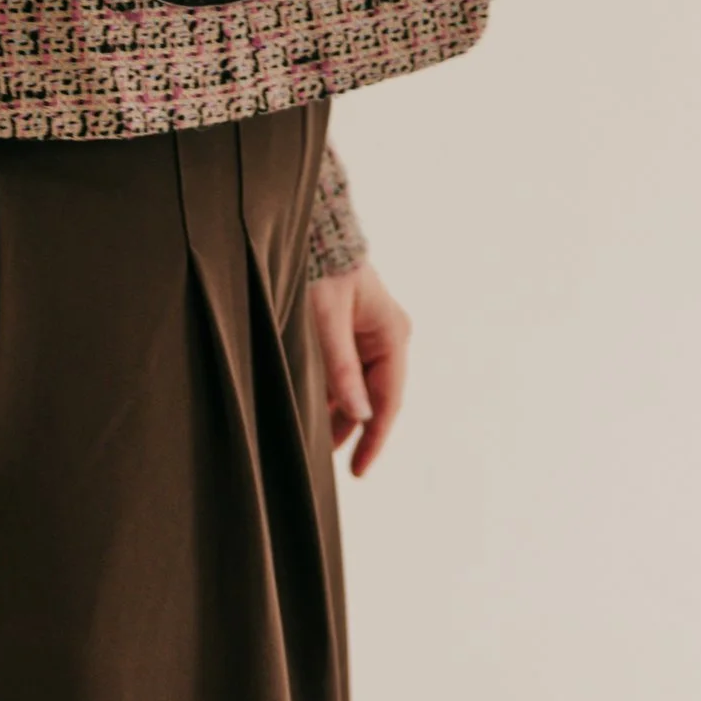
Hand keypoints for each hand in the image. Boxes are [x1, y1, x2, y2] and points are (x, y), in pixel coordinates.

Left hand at [305, 260, 410, 475]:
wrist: (310, 228)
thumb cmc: (318, 267)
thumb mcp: (324, 320)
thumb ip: (340, 368)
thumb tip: (361, 417)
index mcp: (391, 334)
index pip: (388, 401)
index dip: (373, 440)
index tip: (358, 471)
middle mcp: (387, 337)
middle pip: (372, 398)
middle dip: (351, 430)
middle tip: (325, 463)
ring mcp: (370, 335)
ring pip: (357, 388)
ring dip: (337, 413)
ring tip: (311, 440)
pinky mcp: (350, 333)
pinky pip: (344, 372)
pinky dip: (329, 392)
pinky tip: (308, 409)